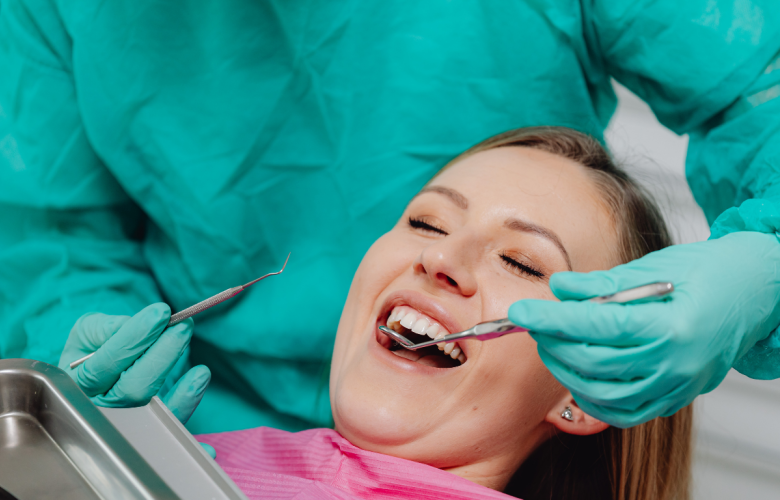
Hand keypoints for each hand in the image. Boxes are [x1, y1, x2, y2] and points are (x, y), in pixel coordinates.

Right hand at [58, 303, 210, 423]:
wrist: (97, 371)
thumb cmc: (92, 349)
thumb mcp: (87, 332)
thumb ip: (102, 328)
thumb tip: (127, 327)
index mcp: (78, 382)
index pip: (106, 362)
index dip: (135, 336)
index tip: (160, 312)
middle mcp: (100, 406)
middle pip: (132, 387)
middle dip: (161, 353)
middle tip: (182, 324)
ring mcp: (127, 420)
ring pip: (152, 404)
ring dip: (175, 372)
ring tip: (187, 336)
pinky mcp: (152, 425)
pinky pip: (170, 420)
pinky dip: (188, 400)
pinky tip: (201, 374)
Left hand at [508, 232, 779, 427]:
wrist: (755, 292)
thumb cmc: (708, 273)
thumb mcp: (654, 268)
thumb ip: (602, 284)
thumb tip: (558, 289)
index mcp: (672, 326)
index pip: (596, 327)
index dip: (552, 320)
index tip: (520, 312)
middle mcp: (676, 364)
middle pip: (594, 363)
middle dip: (554, 343)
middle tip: (534, 324)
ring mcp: (677, 387)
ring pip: (604, 394)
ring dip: (567, 372)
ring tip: (552, 345)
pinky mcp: (675, 398)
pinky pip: (625, 413)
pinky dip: (593, 399)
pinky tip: (578, 375)